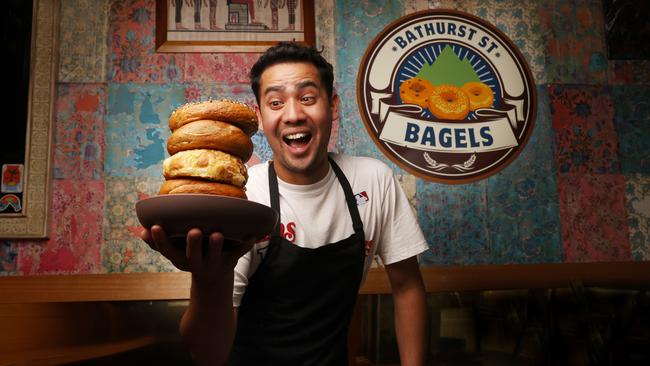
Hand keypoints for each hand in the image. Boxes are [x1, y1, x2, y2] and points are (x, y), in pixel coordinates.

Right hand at [140, 225, 254, 284]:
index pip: (168, 251)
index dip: (160, 241)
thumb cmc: (191, 259)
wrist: (213, 283)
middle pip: (193, 256)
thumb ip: (160, 243)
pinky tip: (253, 235)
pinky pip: (239, 254)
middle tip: (193, 231)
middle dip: (193, 245)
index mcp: (181, 260)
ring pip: (216, 256)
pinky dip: (246, 245)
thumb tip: (141, 230)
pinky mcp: (230, 262)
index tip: (154, 227)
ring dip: (216, 246)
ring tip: (216, 233)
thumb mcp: (175, 254)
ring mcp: (214, 264)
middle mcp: (197, 264)